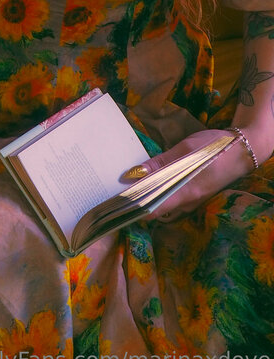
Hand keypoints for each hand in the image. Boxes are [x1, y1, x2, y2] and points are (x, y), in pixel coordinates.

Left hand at [122, 128, 253, 223]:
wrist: (244, 151)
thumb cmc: (216, 148)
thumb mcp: (186, 149)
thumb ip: (161, 162)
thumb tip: (133, 173)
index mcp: (185, 193)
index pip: (152, 210)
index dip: (132, 207)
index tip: (115, 198)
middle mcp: (188, 203)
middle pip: (155, 209)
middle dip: (136, 201)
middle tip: (117, 188)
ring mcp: (193, 201)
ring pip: (163, 206)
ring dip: (147, 197)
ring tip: (128, 184)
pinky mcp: (195, 196)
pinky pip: (172, 200)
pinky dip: (159, 194)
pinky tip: (150, 182)